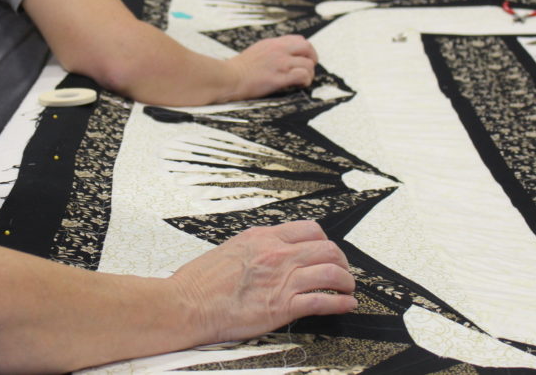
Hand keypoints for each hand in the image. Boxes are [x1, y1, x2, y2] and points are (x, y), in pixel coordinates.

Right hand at [171, 221, 356, 343]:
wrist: (187, 303)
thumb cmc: (200, 281)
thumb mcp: (230, 249)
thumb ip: (255, 248)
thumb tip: (269, 252)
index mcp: (262, 237)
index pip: (308, 229)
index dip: (324, 240)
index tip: (325, 250)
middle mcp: (276, 254)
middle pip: (326, 248)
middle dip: (341, 259)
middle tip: (342, 269)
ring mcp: (281, 279)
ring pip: (331, 272)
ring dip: (346, 281)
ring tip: (348, 288)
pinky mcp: (282, 306)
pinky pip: (323, 301)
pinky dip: (341, 303)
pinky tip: (346, 305)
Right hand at [226, 35, 317, 99]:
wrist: (228, 77)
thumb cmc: (238, 68)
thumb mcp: (257, 50)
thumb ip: (272, 50)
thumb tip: (284, 54)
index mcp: (273, 43)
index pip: (299, 39)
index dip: (306, 50)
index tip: (304, 58)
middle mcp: (279, 50)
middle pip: (308, 48)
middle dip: (312, 59)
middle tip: (308, 69)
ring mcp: (279, 64)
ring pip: (308, 64)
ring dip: (309, 74)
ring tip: (302, 80)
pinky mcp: (278, 78)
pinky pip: (302, 76)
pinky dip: (305, 81)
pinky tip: (299, 85)